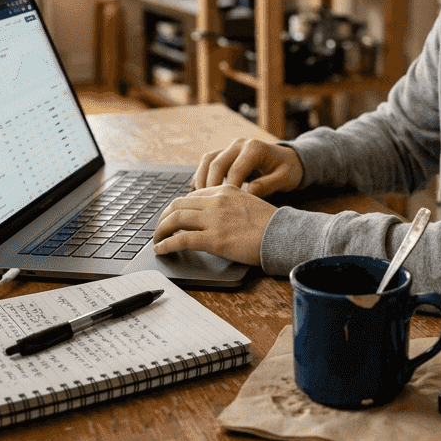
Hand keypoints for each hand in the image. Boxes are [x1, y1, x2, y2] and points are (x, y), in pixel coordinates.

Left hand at [152, 184, 276, 264]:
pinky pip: (181, 239)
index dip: (178, 208)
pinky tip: (161, 250)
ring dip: (161, 231)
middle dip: (164, 218)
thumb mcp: (248, 202)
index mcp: (225, 190)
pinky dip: (166, 244)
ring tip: (157, 240)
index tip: (173, 218)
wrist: (284, 234)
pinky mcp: (214, 239)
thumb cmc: (271, 223)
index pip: (192, 195)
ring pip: (175, 219)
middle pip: (178, 205)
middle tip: (160, 229)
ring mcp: (214, 220)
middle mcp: (216, 201)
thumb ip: (229, 205)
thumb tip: (213, 217)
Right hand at [193, 138, 302, 197]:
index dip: (229, 188)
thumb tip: (249, 192)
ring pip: (208, 160)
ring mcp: (231, 147)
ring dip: (202, 179)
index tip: (225, 207)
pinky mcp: (225, 153)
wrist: (289, 158)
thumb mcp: (285, 178)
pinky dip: (202, 176)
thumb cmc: (288, 169)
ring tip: (200, 200)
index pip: (236, 169)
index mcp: (255, 148)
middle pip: (217, 163)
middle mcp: (240, 144)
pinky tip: (201, 194)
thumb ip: (268, 185)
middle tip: (208, 206)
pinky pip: (208, 162)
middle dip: (210, 185)